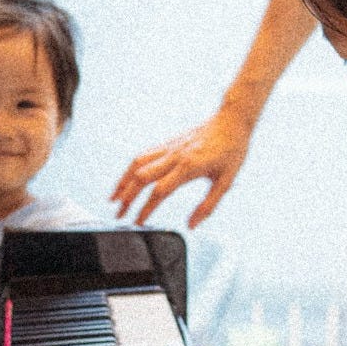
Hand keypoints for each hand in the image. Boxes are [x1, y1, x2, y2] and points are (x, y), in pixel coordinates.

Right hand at [111, 109, 253, 227]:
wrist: (232, 120)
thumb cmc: (232, 151)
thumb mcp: (226, 182)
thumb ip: (208, 205)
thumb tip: (191, 225)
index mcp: (189, 166)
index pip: (159, 191)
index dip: (146, 209)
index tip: (138, 222)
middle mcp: (175, 156)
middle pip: (142, 178)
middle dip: (127, 198)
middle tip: (119, 215)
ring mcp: (169, 147)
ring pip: (137, 164)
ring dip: (123, 181)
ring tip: (114, 198)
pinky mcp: (168, 143)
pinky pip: (144, 155)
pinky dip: (131, 168)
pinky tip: (127, 179)